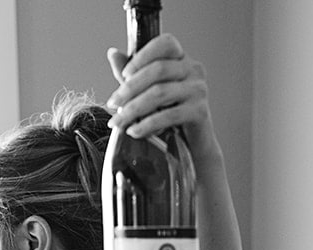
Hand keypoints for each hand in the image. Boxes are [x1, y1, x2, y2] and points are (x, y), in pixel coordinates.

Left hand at [105, 34, 215, 152]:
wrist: (192, 144)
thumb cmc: (170, 115)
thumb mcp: (148, 92)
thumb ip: (133, 74)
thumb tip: (113, 53)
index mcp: (181, 59)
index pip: (165, 43)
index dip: (143, 55)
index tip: (124, 74)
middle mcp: (193, 70)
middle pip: (158, 69)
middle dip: (130, 88)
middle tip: (112, 104)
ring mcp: (198, 90)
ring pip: (160, 92)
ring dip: (133, 108)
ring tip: (118, 122)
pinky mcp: (199, 111)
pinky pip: (169, 115)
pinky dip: (147, 124)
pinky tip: (133, 131)